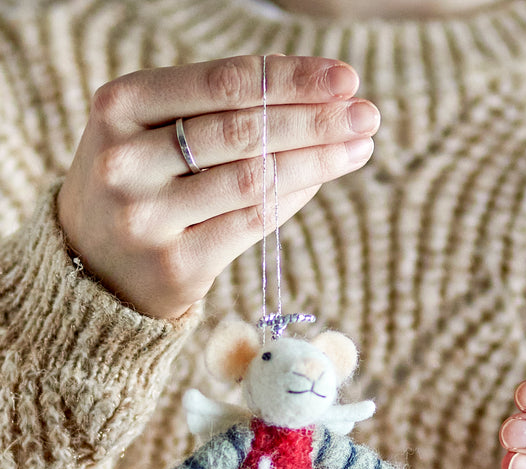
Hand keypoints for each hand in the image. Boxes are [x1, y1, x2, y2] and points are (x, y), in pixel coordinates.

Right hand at [58, 55, 378, 317]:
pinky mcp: (177, 264)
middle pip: (244, 130)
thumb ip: (217, 108)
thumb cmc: (139, 183)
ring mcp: (149, 217)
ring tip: (360, 145)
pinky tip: (324, 179)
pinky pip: (252, 223)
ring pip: (253, 178)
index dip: (291, 79)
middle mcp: (128, 160)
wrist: (91, 267)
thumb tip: (323, 99)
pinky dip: (294, 197)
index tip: (345, 78)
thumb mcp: (151, 129)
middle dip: (316, 120)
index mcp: (120, 105)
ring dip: (317, 161)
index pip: (223, 82)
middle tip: (367, 113)